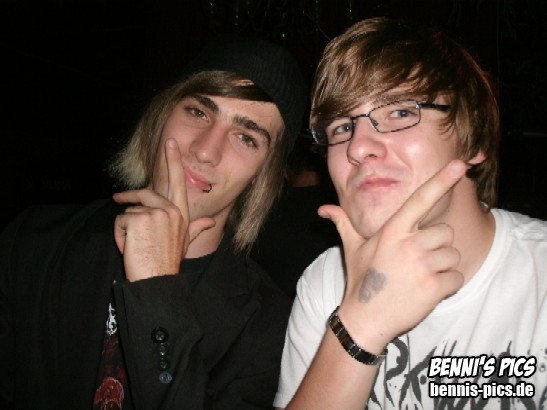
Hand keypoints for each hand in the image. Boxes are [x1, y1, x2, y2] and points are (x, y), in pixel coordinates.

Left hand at [113, 139, 214, 281]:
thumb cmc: (169, 262)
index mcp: (181, 214)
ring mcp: (155, 213)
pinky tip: (129, 246)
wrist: (158, 280)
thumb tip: (211, 221)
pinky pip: (120, 220)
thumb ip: (196, 227)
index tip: (169, 142)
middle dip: (130, 194)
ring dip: (126, 228)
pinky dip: (119, 234)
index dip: (173, 160)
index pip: (178, 182)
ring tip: (134, 246)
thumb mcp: (185, 242)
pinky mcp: (139, 218)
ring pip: (130, 211)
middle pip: (146, 193)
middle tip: (118, 196)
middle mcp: (171, 210)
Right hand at [318, 160, 466, 349]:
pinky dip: (447, 285)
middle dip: (436, 245)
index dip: (441, 180)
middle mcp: (409, 244)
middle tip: (416, 260)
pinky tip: (426, 290)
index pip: (420, 199)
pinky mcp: (434, 287)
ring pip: (453, 255)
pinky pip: (456, 277)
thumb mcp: (352, 248)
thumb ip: (342, 222)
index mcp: (392, 230)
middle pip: (445, 231)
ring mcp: (422, 266)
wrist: (365, 319)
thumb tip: (323, 209)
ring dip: (442, 266)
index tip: (460, 165)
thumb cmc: (360, 279)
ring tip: (419, 275)